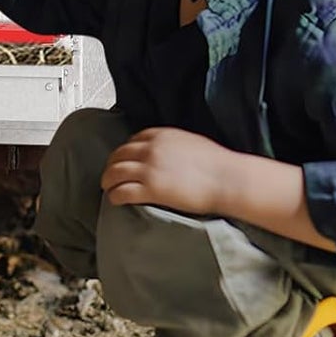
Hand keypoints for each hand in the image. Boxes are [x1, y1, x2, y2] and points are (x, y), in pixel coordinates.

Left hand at [100, 127, 232, 215]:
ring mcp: (149, 169)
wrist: (228, 179)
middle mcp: (150, 149)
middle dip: (112, 166)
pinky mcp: (151, 189)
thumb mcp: (190, 142)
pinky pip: (123, 191)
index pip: (132, 141)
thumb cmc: (218, 163)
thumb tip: (168, 152)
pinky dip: (115, 196)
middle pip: (119, 155)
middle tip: (110, 175)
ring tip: (107, 188)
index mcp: (160, 136)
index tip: (124, 161)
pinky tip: (114, 200)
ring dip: (108, 181)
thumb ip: (172, 145)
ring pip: (115, 173)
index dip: (125, 153)